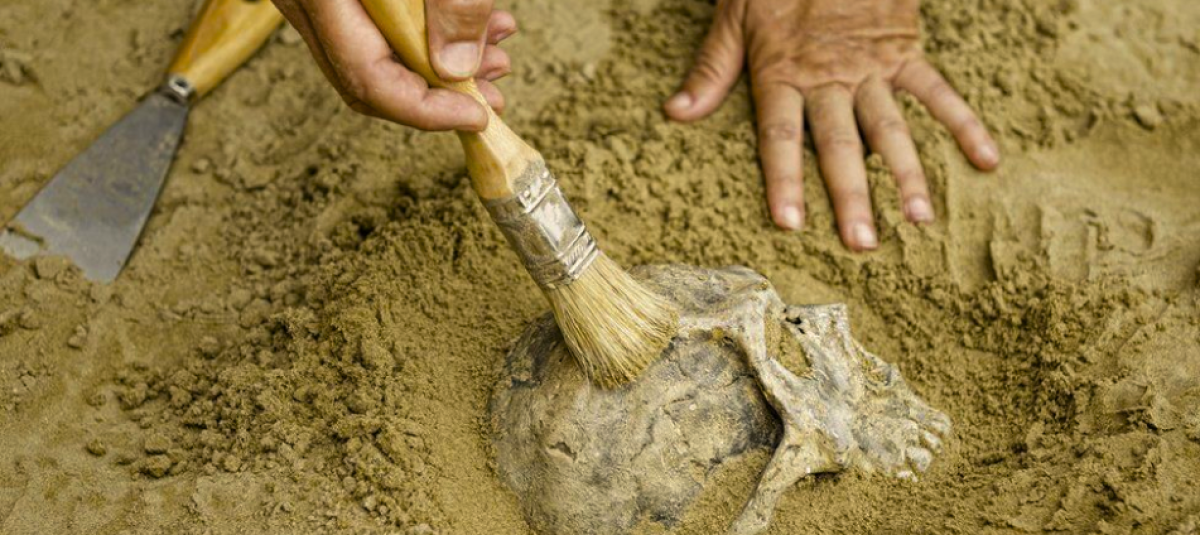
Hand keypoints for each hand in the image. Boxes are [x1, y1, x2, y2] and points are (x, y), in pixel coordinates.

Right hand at [272, 0, 516, 129]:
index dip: (429, 111)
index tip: (478, 115)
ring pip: (373, 54)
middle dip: (440, 95)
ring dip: (441, 64)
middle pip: (369, 78)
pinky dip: (424, 33)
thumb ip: (452, 5)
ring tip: (496, 58)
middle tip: (492, 98)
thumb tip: (458, 70)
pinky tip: (474, 24)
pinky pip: (372, 27)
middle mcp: (302, 1)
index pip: (369, 82)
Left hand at [664, 0, 999, 250]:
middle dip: (851, 196)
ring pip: (890, 126)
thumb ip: (711, 68)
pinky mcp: (904, 50)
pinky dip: (964, 122)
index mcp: (782, 73)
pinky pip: (937, 90)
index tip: (790, 223)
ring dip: (906, 173)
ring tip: (918, 220)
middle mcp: (828, 77)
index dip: (785, 179)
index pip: (782, 135)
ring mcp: (870, 66)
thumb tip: (675, 113)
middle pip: (840, 144)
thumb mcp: (734, 16)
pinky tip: (986, 159)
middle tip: (863, 244)